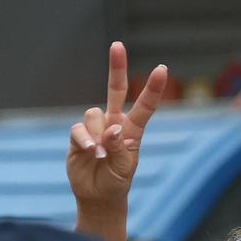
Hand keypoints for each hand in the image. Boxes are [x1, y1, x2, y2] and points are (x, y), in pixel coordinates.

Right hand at [68, 41, 168, 215]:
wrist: (98, 196)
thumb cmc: (116, 181)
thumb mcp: (123, 169)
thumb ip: (119, 148)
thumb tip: (112, 128)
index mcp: (133, 130)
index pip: (145, 106)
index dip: (153, 88)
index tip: (162, 69)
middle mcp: (114, 123)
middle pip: (115, 90)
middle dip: (116, 67)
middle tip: (117, 45)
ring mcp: (95, 127)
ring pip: (94, 114)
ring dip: (97, 134)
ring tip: (101, 155)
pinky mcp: (78, 135)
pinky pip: (79, 128)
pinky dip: (85, 139)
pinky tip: (91, 152)